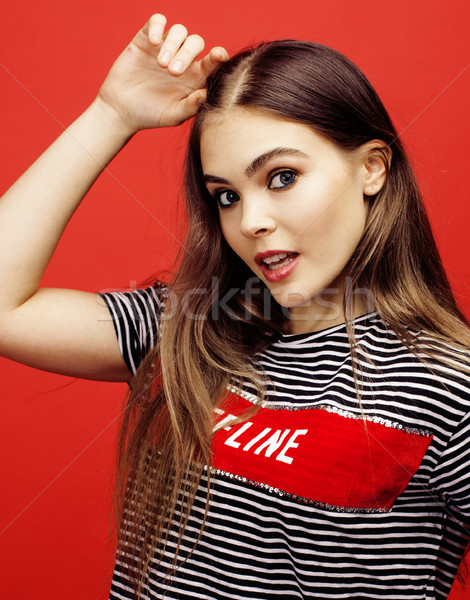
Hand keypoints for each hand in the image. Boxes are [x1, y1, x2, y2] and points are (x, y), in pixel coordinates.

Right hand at [96, 14, 227, 134]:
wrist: (122, 110)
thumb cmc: (151, 115)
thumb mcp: (174, 115)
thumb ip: (191, 106)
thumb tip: (206, 93)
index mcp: (195, 77)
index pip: (212, 61)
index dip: (218, 55)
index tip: (218, 56)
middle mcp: (182, 59)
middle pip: (195, 43)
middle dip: (187, 54)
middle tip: (173, 72)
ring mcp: (164, 48)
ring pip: (179, 31)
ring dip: (173, 45)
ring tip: (161, 64)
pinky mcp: (146, 39)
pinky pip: (157, 21)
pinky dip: (159, 27)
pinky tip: (154, 42)